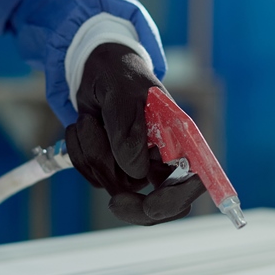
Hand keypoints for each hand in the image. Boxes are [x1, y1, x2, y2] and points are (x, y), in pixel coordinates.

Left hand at [65, 43, 205, 224]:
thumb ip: (127, 127)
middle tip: (114, 203)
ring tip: (88, 119)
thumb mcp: (121, 90)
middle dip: (133, 203)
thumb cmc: (118, 73)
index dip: (177, 199)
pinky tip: (82, 127)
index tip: (151, 205)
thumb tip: (134, 167)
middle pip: (158, 205)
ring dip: (94, 156)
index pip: (194, 181)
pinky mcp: (112, 166)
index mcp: (178, 137)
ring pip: (116, 187)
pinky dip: (80, 154)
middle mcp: (162, 156)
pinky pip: (94, 177)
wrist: (93, 68)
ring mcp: (136, 165)